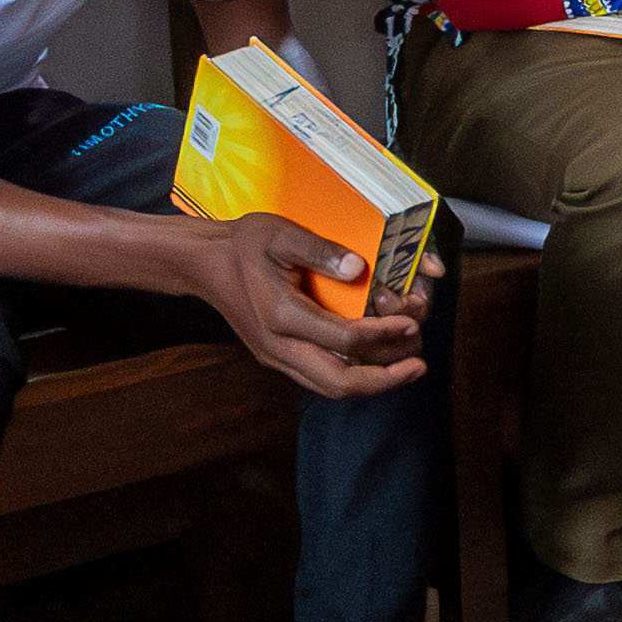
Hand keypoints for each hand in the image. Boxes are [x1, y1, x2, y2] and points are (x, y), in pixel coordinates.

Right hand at [185, 216, 426, 400]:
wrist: (203, 265)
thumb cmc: (243, 245)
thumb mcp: (279, 234)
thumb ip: (319, 250)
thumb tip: (358, 268)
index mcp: (282, 315)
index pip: (345, 341)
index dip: (383, 334)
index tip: (410, 322)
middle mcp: (278, 346)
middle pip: (339, 383)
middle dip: (385, 379)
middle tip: (418, 365)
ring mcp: (276, 357)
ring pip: (329, 388)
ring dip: (372, 384)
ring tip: (406, 368)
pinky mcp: (277, 358)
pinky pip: (319, 379)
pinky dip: (352, 377)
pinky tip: (375, 364)